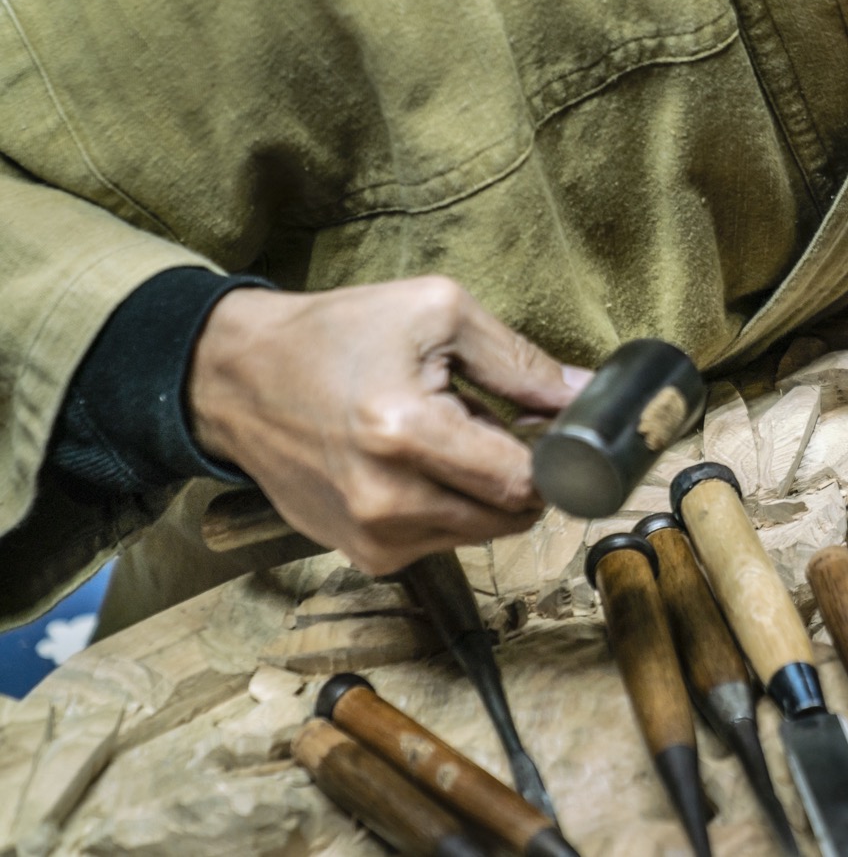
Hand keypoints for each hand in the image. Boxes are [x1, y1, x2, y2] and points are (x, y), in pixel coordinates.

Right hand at [188, 276, 588, 573]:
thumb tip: (587, 398)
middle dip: (521, 473)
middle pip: (510, 516)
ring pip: (480, 531)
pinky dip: (447, 505)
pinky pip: (441, 540)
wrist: (238, 378)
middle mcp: (386, 501)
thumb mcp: (437, 315)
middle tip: (493, 423)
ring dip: (482, 490)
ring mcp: (370, 538)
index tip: (557, 432)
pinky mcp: (361, 554)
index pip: (523, 481)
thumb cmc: (336, 336)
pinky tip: (417, 464)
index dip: (557, 459)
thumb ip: (521, 362)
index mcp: (405, 434)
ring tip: (444, 437)